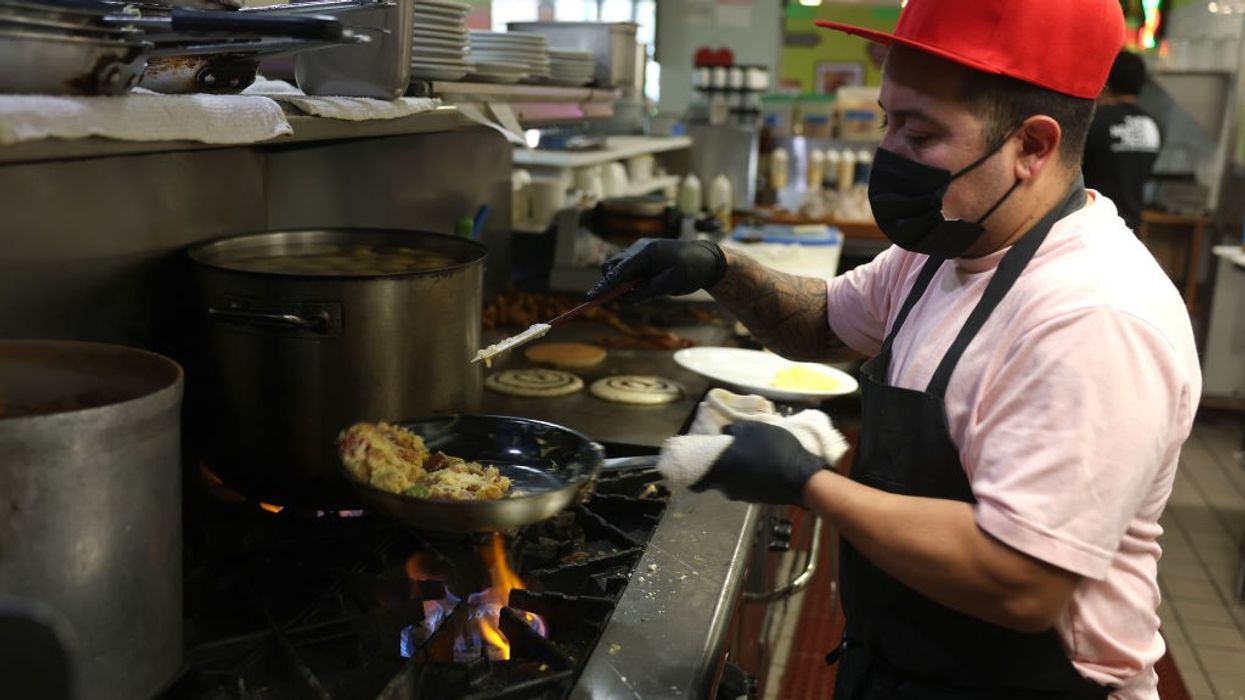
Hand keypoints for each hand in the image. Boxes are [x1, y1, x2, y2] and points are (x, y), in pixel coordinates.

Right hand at [586, 238, 726, 301]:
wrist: (706, 258)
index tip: (591, 298)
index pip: (619, 271)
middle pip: (612, 266)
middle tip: (625, 296)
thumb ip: (645, 291)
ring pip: (619, 266)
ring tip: (646, 288)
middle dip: (612, 282)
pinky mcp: (643, 254)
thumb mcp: (670, 285)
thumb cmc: (691, 270)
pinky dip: (631, 278)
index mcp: (647, 253)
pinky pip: (629, 267)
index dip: (604, 285)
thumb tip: (624, 298)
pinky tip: (649, 282)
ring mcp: (640, 249)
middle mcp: (640, 248)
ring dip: (623, 281)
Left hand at [691, 421, 825, 505]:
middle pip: (714, 478)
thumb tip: (724, 432)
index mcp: (720, 470)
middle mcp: (726, 488)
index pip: (695, 481)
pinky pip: (745, 485)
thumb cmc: (775, 450)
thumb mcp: (754, 429)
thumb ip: (734, 429)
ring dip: (735, 470)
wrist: (803, 479)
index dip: (693, 471)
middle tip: (727, 450)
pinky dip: (748, 476)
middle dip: (718, 464)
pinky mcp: (757, 499)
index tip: (697, 460)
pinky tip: (761, 465)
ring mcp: (742, 496)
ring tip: (748, 454)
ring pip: (730, 482)